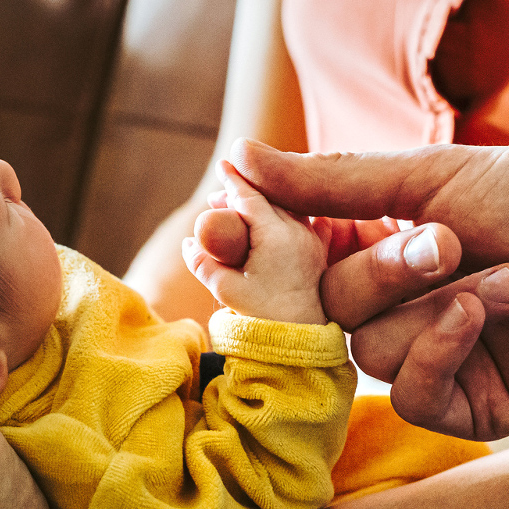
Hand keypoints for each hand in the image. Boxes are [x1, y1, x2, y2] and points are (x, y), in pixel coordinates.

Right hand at [181, 161, 330, 322]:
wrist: (303, 345)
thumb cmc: (263, 320)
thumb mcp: (225, 290)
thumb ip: (202, 263)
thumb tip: (189, 242)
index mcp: (276, 234)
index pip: (250, 195)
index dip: (233, 179)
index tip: (222, 163)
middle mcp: (300, 231)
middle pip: (270, 197)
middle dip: (245, 190)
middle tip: (217, 195)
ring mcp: (313, 242)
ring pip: (288, 207)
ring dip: (265, 201)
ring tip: (240, 207)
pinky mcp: (319, 255)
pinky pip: (306, 221)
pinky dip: (287, 213)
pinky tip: (276, 218)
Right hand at [231, 139, 508, 438]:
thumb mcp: (425, 179)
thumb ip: (328, 182)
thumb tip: (234, 157)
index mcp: (381, 251)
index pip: (298, 264)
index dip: (272, 251)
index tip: (230, 230)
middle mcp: (400, 308)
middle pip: (329, 310)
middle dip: (386, 272)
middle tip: (448, 239)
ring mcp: (435, 360)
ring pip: (371, 352)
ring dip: (438, 304)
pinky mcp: (471, 408)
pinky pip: (412, 394)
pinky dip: (444, 348)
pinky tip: (492, 312)